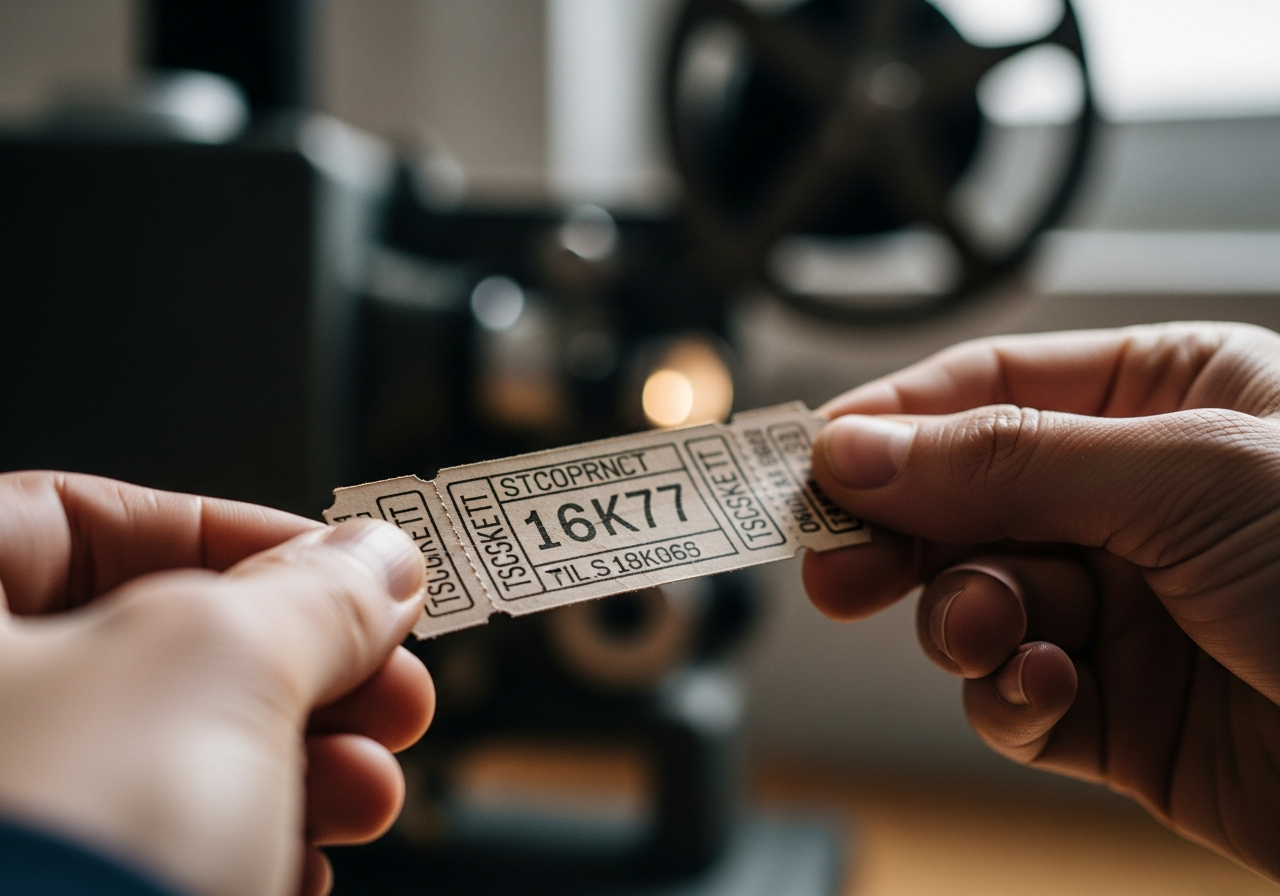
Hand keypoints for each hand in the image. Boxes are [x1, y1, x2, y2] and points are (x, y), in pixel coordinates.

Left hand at [0, 472, 433, 895]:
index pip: (90, 520)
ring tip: (368, 792)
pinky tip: (299, 866)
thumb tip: (378, 561)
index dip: (243, 535)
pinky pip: (159, 846)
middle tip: (394, 687)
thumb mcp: (212, 664)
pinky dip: (247, 846)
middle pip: (150, 647)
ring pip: (168, 760)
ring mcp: (1, 816)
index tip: (356, 572)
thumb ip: (308, 591)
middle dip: (301, 669)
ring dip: (296, 766)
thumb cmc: (51, 847)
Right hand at [804, 322, 1279, 879]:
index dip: (889, 424)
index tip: (807, 464)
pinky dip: (1008, 695)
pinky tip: (1047, 689)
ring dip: (962, 618)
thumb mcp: (1184, 476)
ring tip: (987, 632)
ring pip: (973, 598)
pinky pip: (1013, 692)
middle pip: (961, 499)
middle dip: (899, 533)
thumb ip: (1004, 460)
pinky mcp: (1117, 708)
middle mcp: (1135, 498)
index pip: (987, 389)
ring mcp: (1122, 605)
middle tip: (832, 565)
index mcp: (1167, 399)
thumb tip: (856, 447)